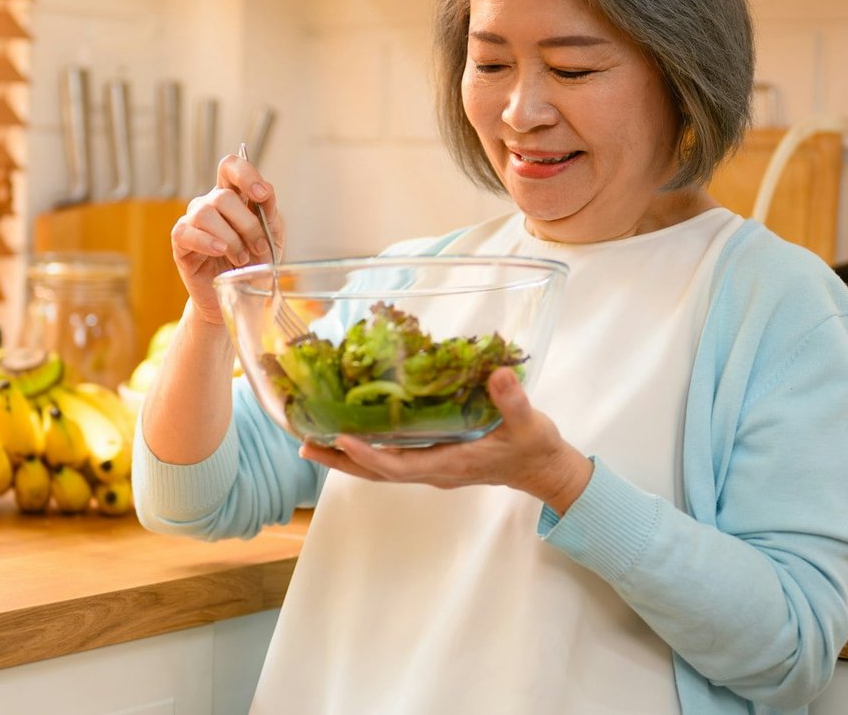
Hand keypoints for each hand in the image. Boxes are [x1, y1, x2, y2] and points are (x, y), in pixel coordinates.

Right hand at [170, 152, 282, 325]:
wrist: (240, 296)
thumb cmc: (254, 263)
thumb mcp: (271, 237)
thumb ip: (269, 213)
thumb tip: (265, 193)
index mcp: (233, 196)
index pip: (231, 167)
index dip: (245, 175)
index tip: (261, 196)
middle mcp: (210, 203)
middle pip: (223, 196)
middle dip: (247, 224)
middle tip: (259, 248)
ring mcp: (192, 221)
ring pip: (206, 213)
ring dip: (230, 238)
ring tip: (241, 258)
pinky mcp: (180, 242)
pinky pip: (187, 232)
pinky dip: (206, 241)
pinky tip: (220, 251)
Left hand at [299, 368, 595, 514]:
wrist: (543, 470)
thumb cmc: (534, 447)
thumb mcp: (529, 423)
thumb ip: (513, 400)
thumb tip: (498, 375)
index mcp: (451, 463)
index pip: (400, 466)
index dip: (370, 455)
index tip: (343, 437)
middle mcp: (434, 470)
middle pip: (377, 472)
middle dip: (341, 459)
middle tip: (305, 444)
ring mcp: (431, 468)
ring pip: (379, 469)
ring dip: (346, 457)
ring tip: (311, 441)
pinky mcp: (433, 460)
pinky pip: (390, 460)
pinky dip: (365, 451)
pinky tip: (348, 434)